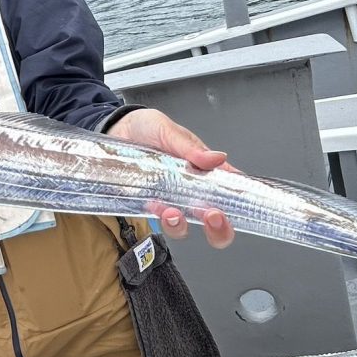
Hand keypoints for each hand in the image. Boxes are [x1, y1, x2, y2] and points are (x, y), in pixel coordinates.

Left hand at [106, 108, 235, 248]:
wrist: (116, 129)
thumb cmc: (148, 127)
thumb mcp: (169, 131)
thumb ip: (191, 148)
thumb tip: (218, 158)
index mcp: (205, 173)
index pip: (231, 194)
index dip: (240, 207)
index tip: (238, 207)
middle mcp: (191, 192)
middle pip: (214, 223)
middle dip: (219, 229)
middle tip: (213, 216)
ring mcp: (169, 201)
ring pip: (184, 227)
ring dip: (182, 226)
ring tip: (173, 213)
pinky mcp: (147, 205)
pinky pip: (155, 220)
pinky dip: (157, 217)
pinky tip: (154, 206)